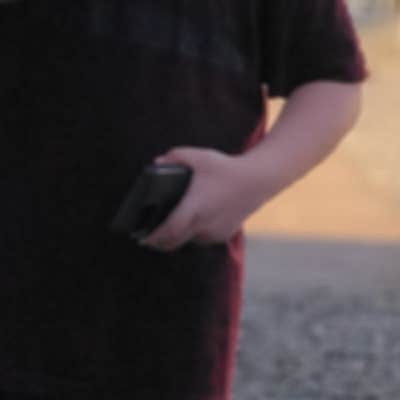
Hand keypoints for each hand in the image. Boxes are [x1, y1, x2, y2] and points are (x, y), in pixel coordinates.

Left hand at [142, 147, 261, 249]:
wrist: (258, 180)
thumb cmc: (225, 168)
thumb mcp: (198, 156)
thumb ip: (173, 157)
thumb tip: (155, 163)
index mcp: (194, 208)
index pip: (168, 231)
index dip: (152, 238)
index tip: (141, 239)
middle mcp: (203, 224)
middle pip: (173, 243)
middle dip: (159, 243)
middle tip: (148, 239)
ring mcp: (214, 232)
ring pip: (188, 240)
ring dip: (178, 237)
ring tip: (169, 227)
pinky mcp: (224, 235)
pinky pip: (202, 238)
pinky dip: (194, 233)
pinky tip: (192, 222)